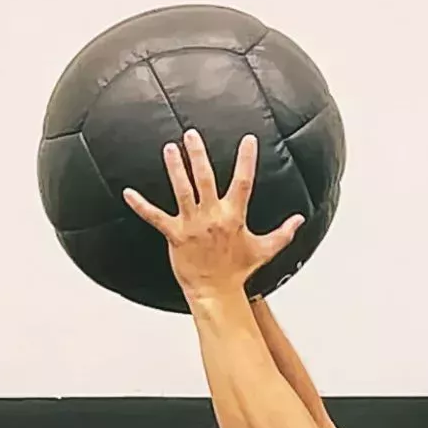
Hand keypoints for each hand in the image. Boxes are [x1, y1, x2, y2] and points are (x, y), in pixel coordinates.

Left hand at [122, 129, 305, 299]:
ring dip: (175, 169)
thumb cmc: (238, 271)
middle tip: (191, 135)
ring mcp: (192, 225)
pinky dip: (140, 205)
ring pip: (182, 190)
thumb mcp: (265, 250)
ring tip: (170, 149)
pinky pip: (155, 217)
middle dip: (198, 155)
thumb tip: (299, 220)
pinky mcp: (174, 235)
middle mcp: (212, 216)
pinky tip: (128, 193)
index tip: (248, 140)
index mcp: (234, 216)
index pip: (243, 182)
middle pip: (205, 179)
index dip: (246, 160)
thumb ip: (283, 233)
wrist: (215, 292)